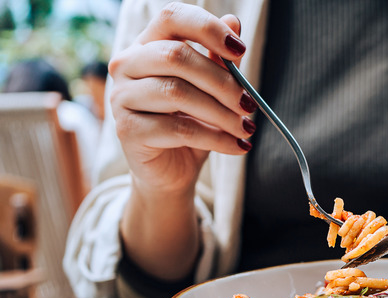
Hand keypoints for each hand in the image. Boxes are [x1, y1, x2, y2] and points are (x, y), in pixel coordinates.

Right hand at [108, 3, 255, 198]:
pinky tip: (236, 146)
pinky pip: (178, 128)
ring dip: (221, 113)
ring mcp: (121, 97)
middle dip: (222, 82)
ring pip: (177, 93)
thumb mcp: (211, 91)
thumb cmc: (191, 124)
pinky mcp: (127, 131)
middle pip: (176, 57)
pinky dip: (215, 138)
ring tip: (246, 128)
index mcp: (147, 45)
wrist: (171, 172)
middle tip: (249, 104)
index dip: (207, 28)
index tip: (239, 49)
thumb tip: (234, 22)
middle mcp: (127, 65)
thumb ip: (220, 60)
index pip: (172, 17)